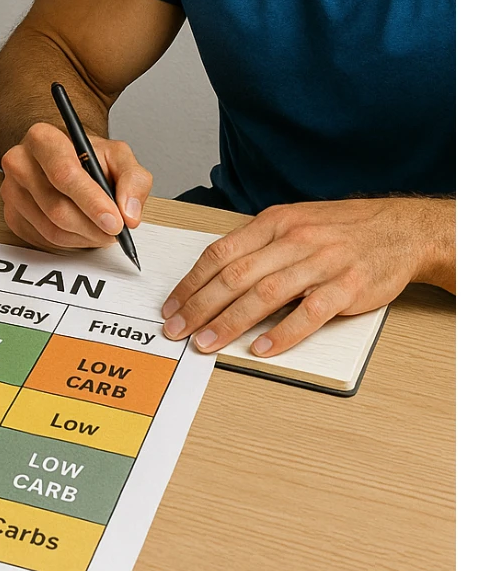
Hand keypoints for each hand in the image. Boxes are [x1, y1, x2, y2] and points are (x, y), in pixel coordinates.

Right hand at [0, 121, 151, 251]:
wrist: (65, 158)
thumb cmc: (88, 156)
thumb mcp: (118, 156)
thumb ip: (132, 179)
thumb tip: (129, 213)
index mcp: (43, 138)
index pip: (64, 173)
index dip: (92, 202)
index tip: (115, 221)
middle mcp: (20, 162)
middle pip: (57, 207)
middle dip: (93, 226)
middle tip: (115, 230)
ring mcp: (12, 191)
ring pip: (52, 230)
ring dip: (85, 237)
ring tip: (102, 229)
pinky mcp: (12, 216)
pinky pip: (45, 241)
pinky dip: (72, 242)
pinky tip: (83, 229)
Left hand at [161, 196, 454, 355]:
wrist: (399, 229)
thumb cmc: (341, 228)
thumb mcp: (294, 221)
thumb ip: (259, 244)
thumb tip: (216, 273)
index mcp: (275, 222)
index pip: (221, 253)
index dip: (192, 282)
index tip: (172, 306)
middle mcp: (294, 240)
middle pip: (235, 276)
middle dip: (200, 306)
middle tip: (177, 330)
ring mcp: (321, 263)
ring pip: (265, 295)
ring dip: (230, 323)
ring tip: (206, 343)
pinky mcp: (348, 287)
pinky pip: (309, 313)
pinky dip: (283, 333)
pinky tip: (263, 348)